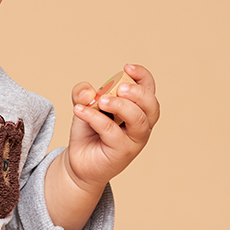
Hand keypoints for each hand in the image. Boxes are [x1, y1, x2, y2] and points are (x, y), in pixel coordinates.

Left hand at [65, 64, 158, 193]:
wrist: (78, 162)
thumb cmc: (88, 133)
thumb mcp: (83, 107)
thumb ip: (83, 94)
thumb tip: (88, 92)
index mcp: (138, 109)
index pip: (149, 90)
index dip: (143, 76)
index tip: (126, 67)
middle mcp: (141, 125)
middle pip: (151, 106)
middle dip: (137, 92)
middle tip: (119, 88)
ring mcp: (134, 141)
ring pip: (138, 120)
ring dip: (120, 105)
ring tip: (100, 101)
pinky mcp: (122, 153)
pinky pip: (112, 132)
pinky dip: (95, 118)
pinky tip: (79, 111)